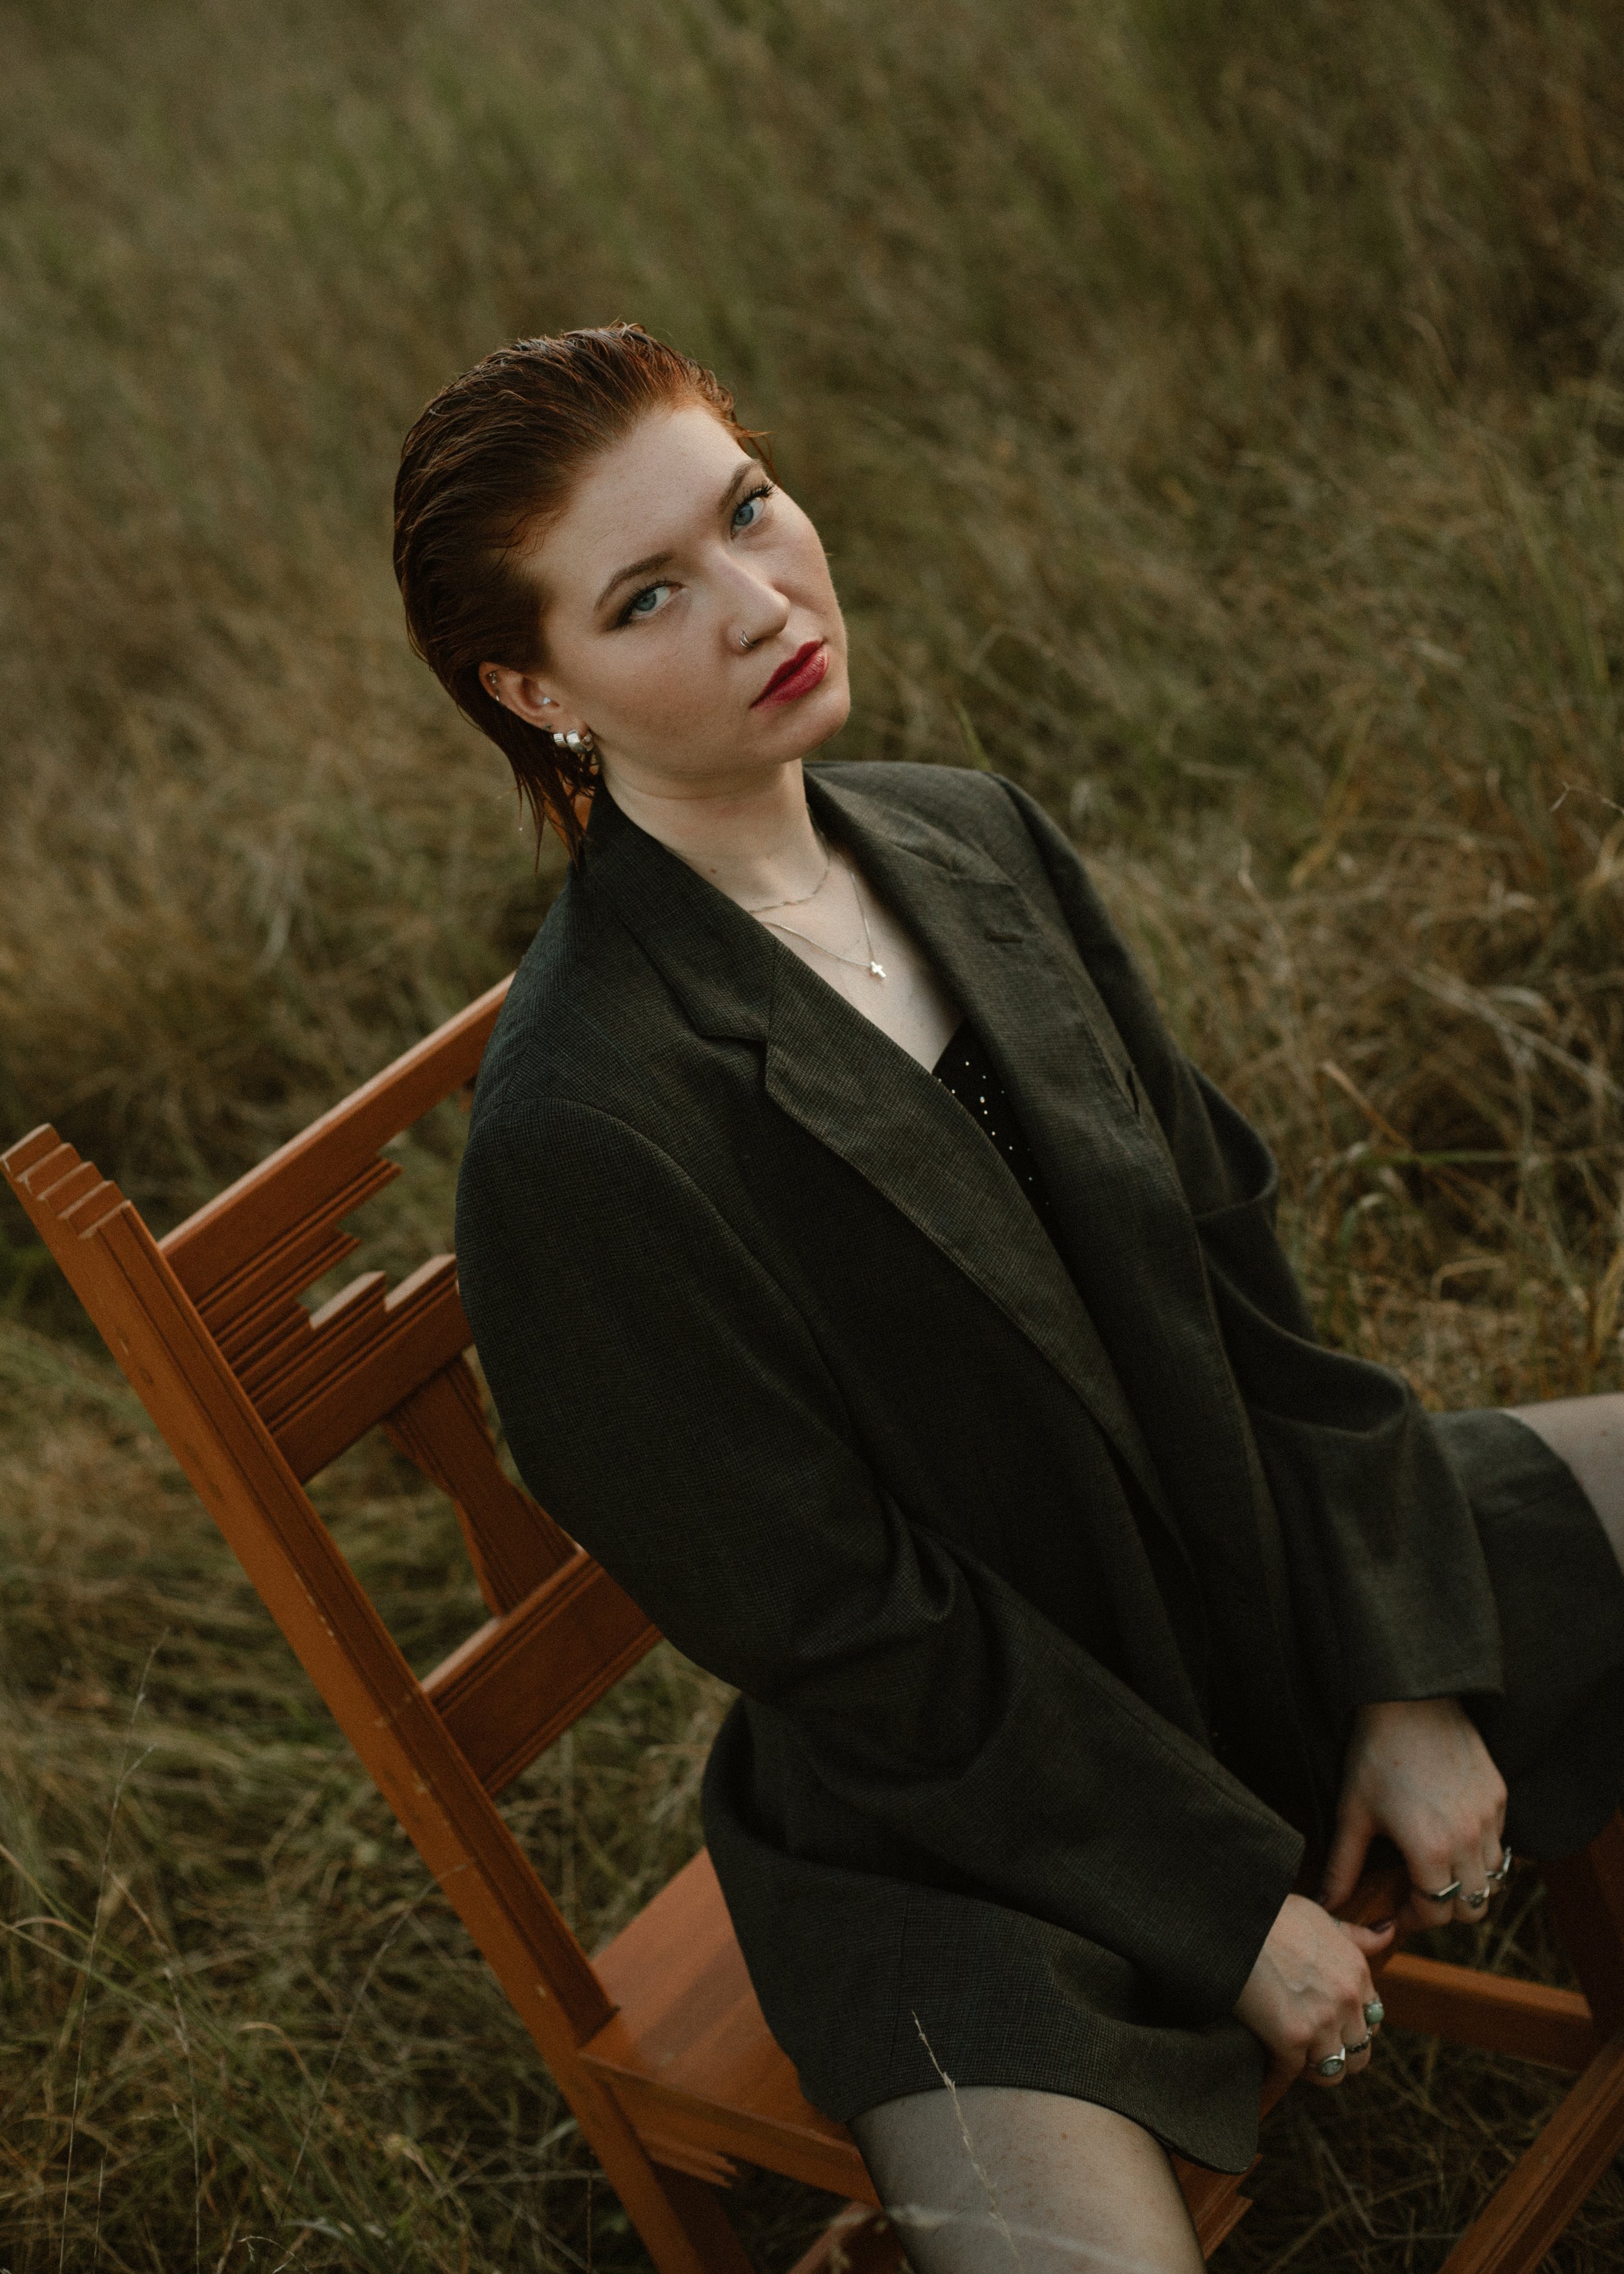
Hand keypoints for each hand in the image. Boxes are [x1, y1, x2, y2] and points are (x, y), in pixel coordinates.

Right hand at [1233, 1892, 1392, 2087]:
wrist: (1231, 1919)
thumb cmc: (1269, 1913)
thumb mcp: (1319, 1916)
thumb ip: (1355, 1935)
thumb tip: (1387, 1932)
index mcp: (1357, 1971)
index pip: (1372, 2020)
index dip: (1349, 2026)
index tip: (1328, 2026)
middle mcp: (1348, 2000)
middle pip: (1358, 2053)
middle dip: (1336, 2052)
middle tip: (1308, 2046)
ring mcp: (1322, 2022)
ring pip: (1332, 2072)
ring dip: (1310, 2069)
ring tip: (1288, 2059)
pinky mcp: (1292, 2039)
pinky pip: (1290, 2076)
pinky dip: (1274, 2078)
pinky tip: (1261, 2074)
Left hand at [1321, 1697, 1507, 1931]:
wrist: (1408, 1699)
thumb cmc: (1374, 1754)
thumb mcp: (1353, 1813)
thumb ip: (1342, 1867)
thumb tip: (1325, 1905)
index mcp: (1431, 1849)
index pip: (1436, 1914)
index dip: (1413, 1921)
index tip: (1395, 1914)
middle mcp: (1469, 1839)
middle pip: (1472, 1908)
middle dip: (1444, 1910)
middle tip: (1416, 1895)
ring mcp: (1490, 1817)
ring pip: (1492, 1879)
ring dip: (1467, 1885)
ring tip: (1436, 1869)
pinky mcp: (1500, 1796)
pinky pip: (1499, 1843)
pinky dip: (1480, 1853)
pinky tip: (1451, 1837)